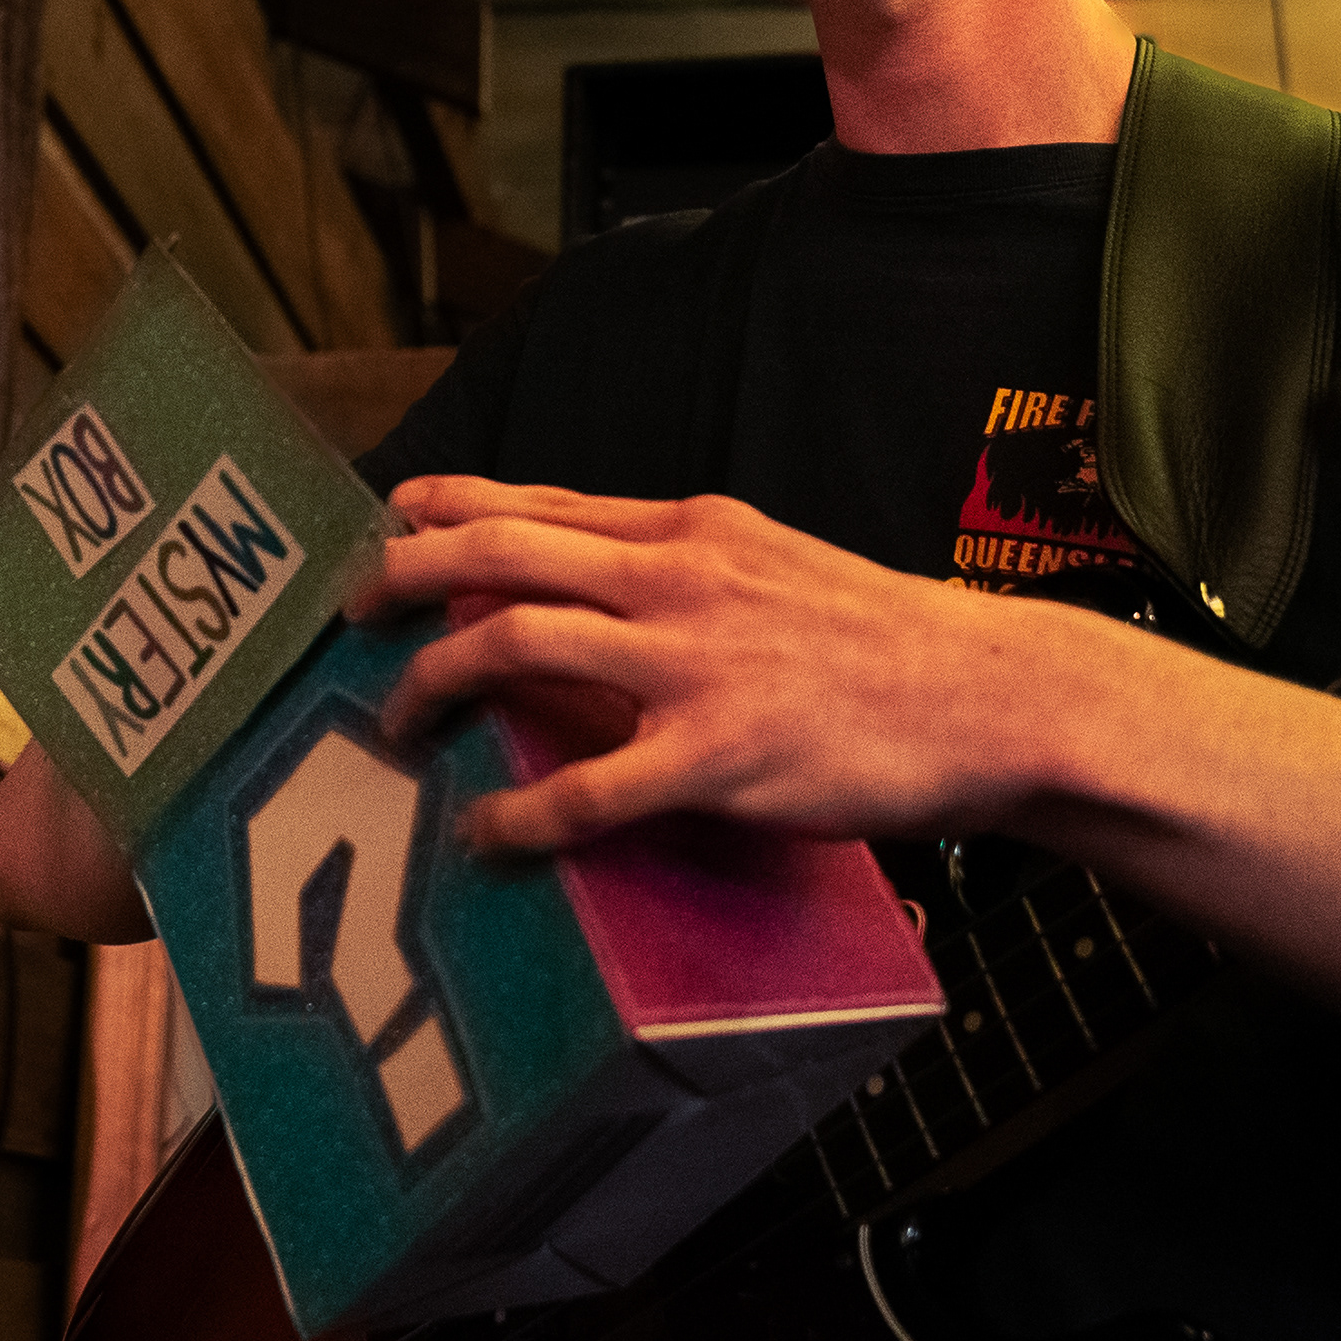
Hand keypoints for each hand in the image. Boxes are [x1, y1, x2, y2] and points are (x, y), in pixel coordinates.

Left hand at [356, 475, 1066, 855]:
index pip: (539, 504)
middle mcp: (678, 578)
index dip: (445, 508)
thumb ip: (685, 566)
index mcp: (693, 530)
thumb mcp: (776, 564)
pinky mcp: (719, 755)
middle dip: (400, 579)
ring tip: (398, 725)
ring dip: (433, 683)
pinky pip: (584, 788)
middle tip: (351, 616)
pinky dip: (517, 815)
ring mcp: (694, 665)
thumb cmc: (886, 642)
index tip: (387, 519)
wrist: (990, 695)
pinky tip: (486, 837)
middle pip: (496, 555)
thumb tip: (594, 578)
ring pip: (513, 644)